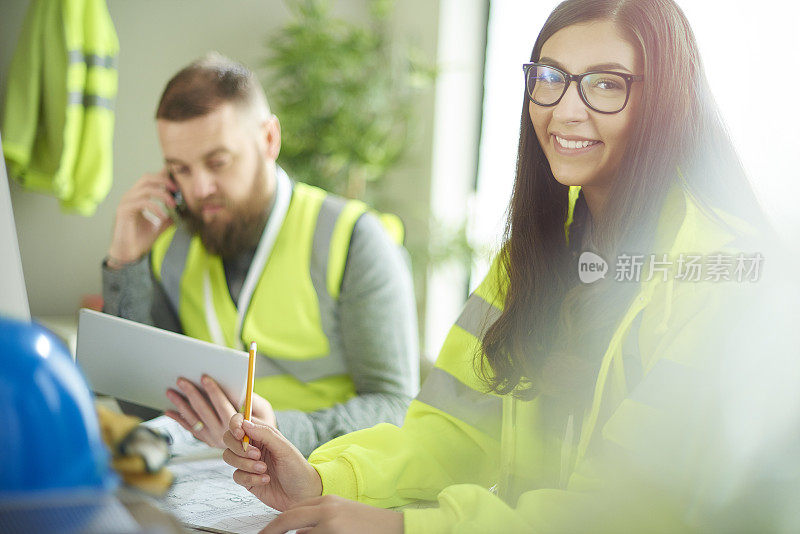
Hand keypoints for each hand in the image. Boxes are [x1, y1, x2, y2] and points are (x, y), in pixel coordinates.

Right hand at [107, 169, 176, 265]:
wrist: (128, 254)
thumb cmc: (140, 240)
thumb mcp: (159, 225)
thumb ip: (168, 216)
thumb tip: (183, 212)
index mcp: (137, 197)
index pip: (150, 179)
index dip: (164, 177)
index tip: (178, 183)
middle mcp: (130, 197)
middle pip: (147, 177)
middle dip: (164, 181)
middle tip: (177, 190)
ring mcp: (125, 202)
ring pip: (146, 188)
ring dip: (163, 195)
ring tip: (173, 205)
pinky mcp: (123, 211)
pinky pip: (142, 202)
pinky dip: (156, 208)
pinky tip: (163, 217)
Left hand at [165, 375, 275, 448]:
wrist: (258, 451)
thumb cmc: (262, 425)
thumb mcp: (264, 411)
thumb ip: (252, 399)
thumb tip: (240, 385)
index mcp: (237, 425)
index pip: (222, 405)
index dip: (213, 391)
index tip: (204, 377)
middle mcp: (222, 433)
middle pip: (204, 410)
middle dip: (191, 393)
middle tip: (181, 380)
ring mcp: (212, 438)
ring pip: (193, 419)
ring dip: (180, 404)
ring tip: (170, 392)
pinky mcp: (206, 439)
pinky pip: (190, 429)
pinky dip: (179, 419)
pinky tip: (168, 411)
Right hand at [222, 415, 321, 510]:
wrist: (302, 494)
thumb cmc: (297, 468)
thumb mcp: (284, 448)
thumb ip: (265, 434)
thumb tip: (244, 423)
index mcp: (262, 434)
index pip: (240, 422)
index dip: (235, 425)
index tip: (240, 434)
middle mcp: (253, 447)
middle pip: (229, 439)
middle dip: (238, 447)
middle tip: (257, 455)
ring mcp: (248, 463)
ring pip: (230, 457)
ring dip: (245, 464)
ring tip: (264, 469)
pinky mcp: (247, 479)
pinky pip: (237, 475)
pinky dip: (250, 478)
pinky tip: (266, 480)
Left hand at [260, 495, 403, 533]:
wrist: (395, 527)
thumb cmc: (368, 525)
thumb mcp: (341, 516)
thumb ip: (319, 520)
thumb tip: (297, 532)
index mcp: (326, 501)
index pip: (293, 510)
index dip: (275, 524)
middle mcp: (326, 509)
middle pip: (287, 519)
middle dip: (270, 531)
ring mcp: (330, 524)